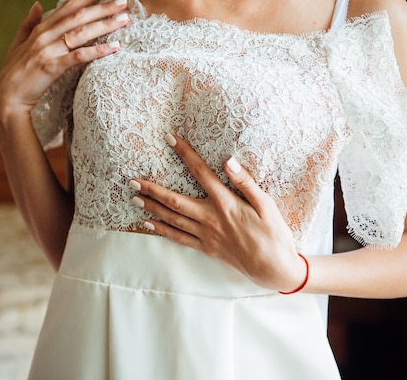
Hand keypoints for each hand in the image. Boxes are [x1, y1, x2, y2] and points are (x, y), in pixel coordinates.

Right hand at [0, 0, 127, 119]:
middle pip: (78, 16)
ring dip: (105, 25)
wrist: (6, 98)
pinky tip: (115, 47)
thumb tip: (36, 4)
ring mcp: (48, 50)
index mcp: (40, 29)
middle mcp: (45, 35)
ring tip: (124, 20)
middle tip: (123, 2)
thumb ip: (28, 24)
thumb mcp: (18, 44)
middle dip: (102, 7)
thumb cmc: (15, 73)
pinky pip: (79, 56)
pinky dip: (98, 50)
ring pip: (81, 32)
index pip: (67, 7)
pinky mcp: (52, 67)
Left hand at [130, 134, 306, 291]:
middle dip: (152, 189)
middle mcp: (211, 218)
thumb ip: (245, 182)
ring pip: (172, 219)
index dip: (185, 154)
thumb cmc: (273, 234)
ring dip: (151, 208)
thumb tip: (228, 161)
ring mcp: (206, 235)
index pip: (201, 172)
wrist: (274, 267)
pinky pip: (179, 238)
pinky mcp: (206, 248)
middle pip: (175, 200)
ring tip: (135, 199)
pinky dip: (162, 230)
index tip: (170, 140)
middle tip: (133, 181)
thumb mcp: (266, 204)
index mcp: (226, 203)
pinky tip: (149, 224)